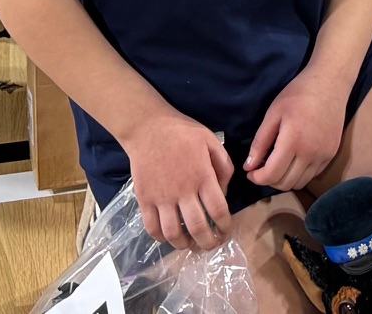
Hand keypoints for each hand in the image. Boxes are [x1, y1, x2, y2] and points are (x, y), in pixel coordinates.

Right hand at [125, 109, 235, 248]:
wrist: (147, 127)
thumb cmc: (182, 133)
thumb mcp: (211, 140)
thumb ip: (223, 166)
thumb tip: (223, 193)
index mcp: (202, 176)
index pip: (218, 210)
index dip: (225, 225)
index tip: (226, 230)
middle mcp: (183, 191)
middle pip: (198, 228)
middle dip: (208, 242)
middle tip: (212, 244)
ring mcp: (161, 197)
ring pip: (173, 233)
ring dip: (184, 244)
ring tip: (190, 244)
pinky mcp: (144, 199)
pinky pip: (151, 227)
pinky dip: (160, 238)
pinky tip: (168, 236)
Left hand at [242, 66, 348, 190]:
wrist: (329, 84)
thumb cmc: (298, 94)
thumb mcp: (273, 113)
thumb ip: (260, 142)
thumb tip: (249, 167)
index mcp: (293, 141)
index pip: (272, 174)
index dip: (257, 178)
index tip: (250, 172)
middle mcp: (310, 153)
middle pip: (285, 183)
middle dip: (269, 180)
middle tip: (262, 168)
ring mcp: (323, 155)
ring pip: (300, 183)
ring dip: (285, 180)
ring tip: (277, 165)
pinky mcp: (332, 154)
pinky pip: (312, 175)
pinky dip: (299, 174)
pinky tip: (293, 160)